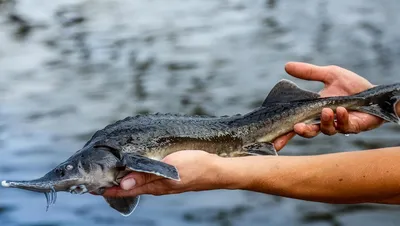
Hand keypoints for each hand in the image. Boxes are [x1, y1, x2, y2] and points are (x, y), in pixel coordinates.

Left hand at [103, 151, 225, 196]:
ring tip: (109, 172)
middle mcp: (155, 187)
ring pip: (136, 182)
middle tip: (94, 177)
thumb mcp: (170, 169)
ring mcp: (162, 183)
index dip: (106, 189)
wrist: (215, 170)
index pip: (123, 191)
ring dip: (122, 179)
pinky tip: (133, 168)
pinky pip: (146, 178)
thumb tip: (123, 185)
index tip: (89, 187)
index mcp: (153, 186)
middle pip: (127, 188)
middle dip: (111, 184)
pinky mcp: (167, 178)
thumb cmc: (195, 167)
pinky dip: (134, 175)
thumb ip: (146, 176)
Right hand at [274, 62, 383, 150]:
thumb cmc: (352, 85)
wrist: (376, 93)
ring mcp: (338, 126)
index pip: (297, 123)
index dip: (285, 132)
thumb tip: (286, 65)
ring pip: (326, 130)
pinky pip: (344, 127)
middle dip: (302, 131)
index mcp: (315, 111)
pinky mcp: (353, 127)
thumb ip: (308, 72)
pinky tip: (342, 110)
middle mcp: (324, 121)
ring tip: (326, 111)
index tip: (273, 138)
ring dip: (325, 122)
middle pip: (308, 132)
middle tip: (296, 127)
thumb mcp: (329, 74)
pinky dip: (342, 118)